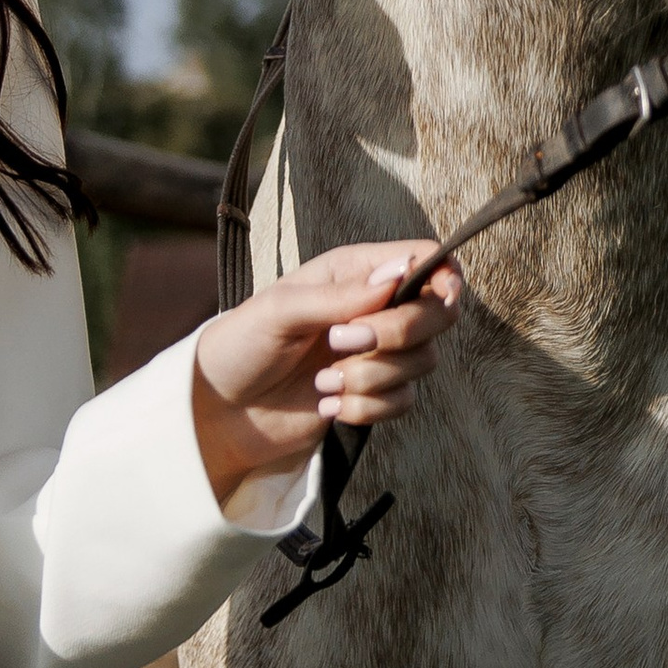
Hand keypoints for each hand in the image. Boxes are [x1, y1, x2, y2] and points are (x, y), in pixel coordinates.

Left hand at [189, 243, 462, 504]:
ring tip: (321, 382)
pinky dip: (365, 408)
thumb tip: (400, 273)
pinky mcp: (373, 394)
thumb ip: (341, 295)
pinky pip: (403, 402)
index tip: (438, 298)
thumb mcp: (281, 310)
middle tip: (340, 344)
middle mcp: (374, 308)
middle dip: (395, 335)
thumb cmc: (242, 344)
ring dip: (370, 378)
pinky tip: (326, 405)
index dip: (445, 275)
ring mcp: (377, 353)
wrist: (222, 409)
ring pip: (422, 363)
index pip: (426, 258)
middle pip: (437, 314)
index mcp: (355, 272)